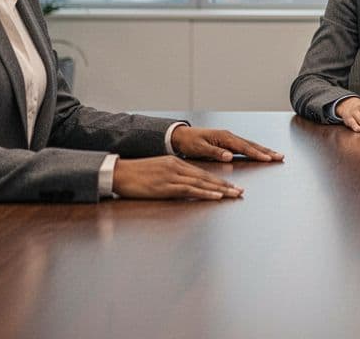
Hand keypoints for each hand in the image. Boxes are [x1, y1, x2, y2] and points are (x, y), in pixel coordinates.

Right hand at [112, 156, 242, 199]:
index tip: (232, 185)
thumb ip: (173, 177)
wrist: (118, 173)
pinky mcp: (166, 186)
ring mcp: (172, 176)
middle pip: (207, 177)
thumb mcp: (158, 172)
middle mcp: (177, 167)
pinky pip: (190, 190)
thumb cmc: (135, 175)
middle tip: (240, 191)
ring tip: (234, 195)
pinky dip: (205, 193)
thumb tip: (185, 187)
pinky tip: (216, 196)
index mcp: (176, 163)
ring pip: (202, 183)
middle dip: (226, 185)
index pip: (202, 172)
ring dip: (221, 190)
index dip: (218, 180)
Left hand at [172, 127, 283, 161]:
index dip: (256, 153)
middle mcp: (229, 136)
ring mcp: (230, 138)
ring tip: (276, 155)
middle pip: (251, 145)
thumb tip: (229, 155)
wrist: (182, 136)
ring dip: (264, 150)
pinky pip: (245, 146)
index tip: (267, 158)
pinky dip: (256, 150)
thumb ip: (215, 152)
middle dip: (266, 151)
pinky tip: (261, 153)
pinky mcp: (228, 142)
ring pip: (250, 145)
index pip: (243, 147)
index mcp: (224, 137)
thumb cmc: (190, 142)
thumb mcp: (200, 148)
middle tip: (280, 156)